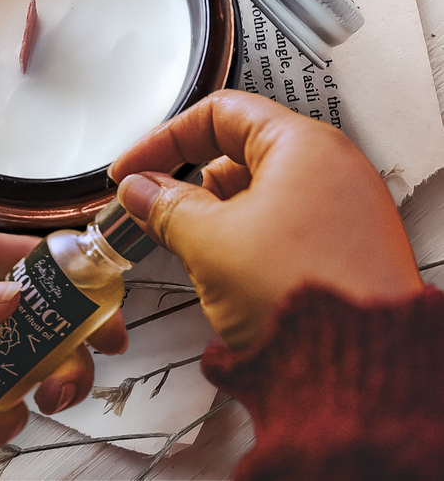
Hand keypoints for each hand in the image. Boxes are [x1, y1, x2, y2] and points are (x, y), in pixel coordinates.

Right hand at [110, 90, 422, 350]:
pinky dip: (240, 237)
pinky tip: (223, 268)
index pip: (218, 115)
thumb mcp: (211, 242)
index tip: (132, 169)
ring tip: (188, 246)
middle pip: (235, 154)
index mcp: (303, 147)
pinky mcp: (339, 247)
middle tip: (152, 211)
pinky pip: (276, 225)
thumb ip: (165, 206)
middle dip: (186, 184)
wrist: (361, 378)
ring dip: (211, 215)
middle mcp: (329, 170)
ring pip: (254, 193)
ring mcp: (339, 209)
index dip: (163, 140)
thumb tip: (140, 190)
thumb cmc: (308, 300)